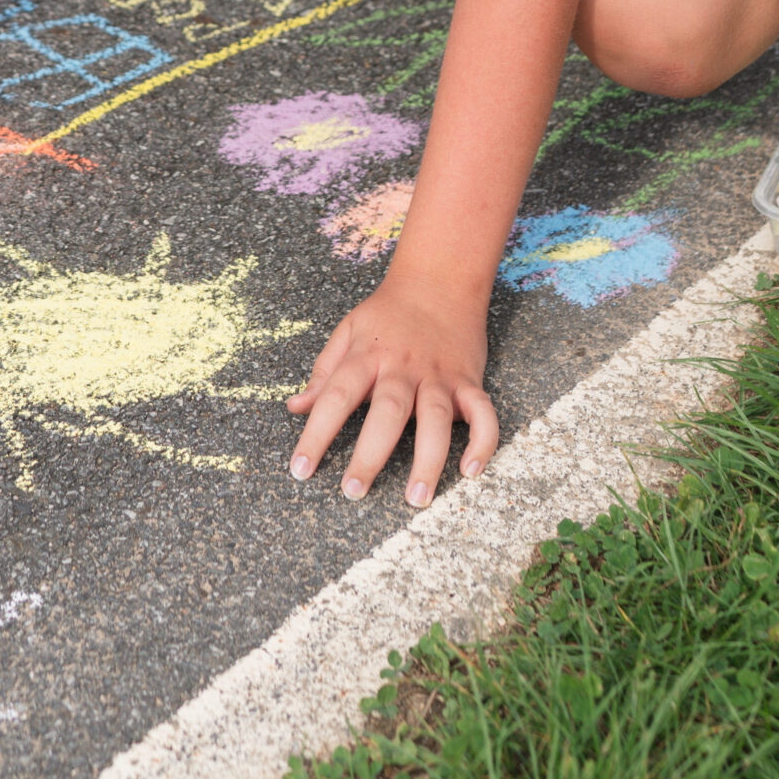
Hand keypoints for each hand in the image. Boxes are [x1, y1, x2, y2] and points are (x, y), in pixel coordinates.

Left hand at [286, 272, 498, 506]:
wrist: (440, 278)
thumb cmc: (388, 313)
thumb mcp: (349, 331)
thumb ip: (325, 371)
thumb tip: (295, 407)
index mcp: (368, 355)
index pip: (336, 396)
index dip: (316, 433)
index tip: (301, 470)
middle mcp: (403, 367)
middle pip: (387, 411)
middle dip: (370, 454)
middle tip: (353, 491)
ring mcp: (439, 374)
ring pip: (435, 418)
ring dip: (428, 460)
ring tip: (417, 499)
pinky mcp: (469, 380)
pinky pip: (482, 412)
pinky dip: (482, 440)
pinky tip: (471, 470)